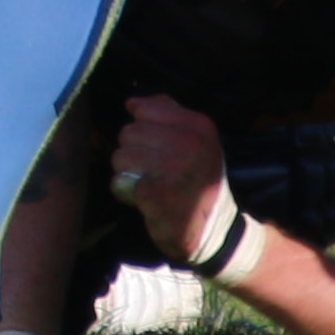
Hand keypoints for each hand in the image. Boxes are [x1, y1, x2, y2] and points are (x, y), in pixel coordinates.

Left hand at [109, 96, 226, 260]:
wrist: (215, 231)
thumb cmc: (197, 180)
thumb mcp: (196, 141)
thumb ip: (167, 114)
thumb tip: (133, 102)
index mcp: (199, 125)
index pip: (143, 109)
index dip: (143, 129)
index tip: (159, 148)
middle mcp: (189, 144)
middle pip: (128, 133)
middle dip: (133, 153)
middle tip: (154, 172)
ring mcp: (174, 169)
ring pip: (120, 156)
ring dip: (127, 174)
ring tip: (149, 185)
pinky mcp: (157, 194)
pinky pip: (119, 182)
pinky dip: (126, 193)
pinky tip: (146, 201)